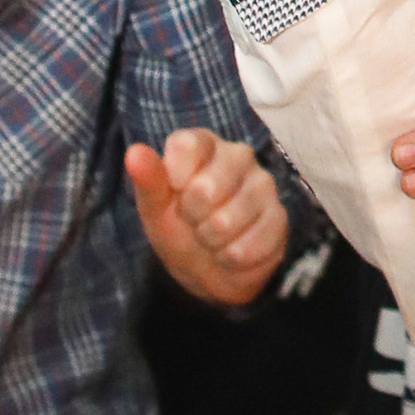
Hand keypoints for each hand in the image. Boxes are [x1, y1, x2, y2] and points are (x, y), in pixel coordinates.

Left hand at [131, 131, 288, 304]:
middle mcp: (238, 156)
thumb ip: (148, 178)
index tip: (174, 193)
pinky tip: (231, 252)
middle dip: (192, 216)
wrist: (206, 270)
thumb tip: (134, 152)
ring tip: (212, 237)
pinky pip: (251, 242)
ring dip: (211, 241)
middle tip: (194, 220)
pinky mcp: (279, 216)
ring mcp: (263, 185)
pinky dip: (232, 256)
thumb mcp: (155, 206)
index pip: (187, 145)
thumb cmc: (178, 227)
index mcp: (204, 144)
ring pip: (227, 220)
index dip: (174, 178)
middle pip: (206, 187)